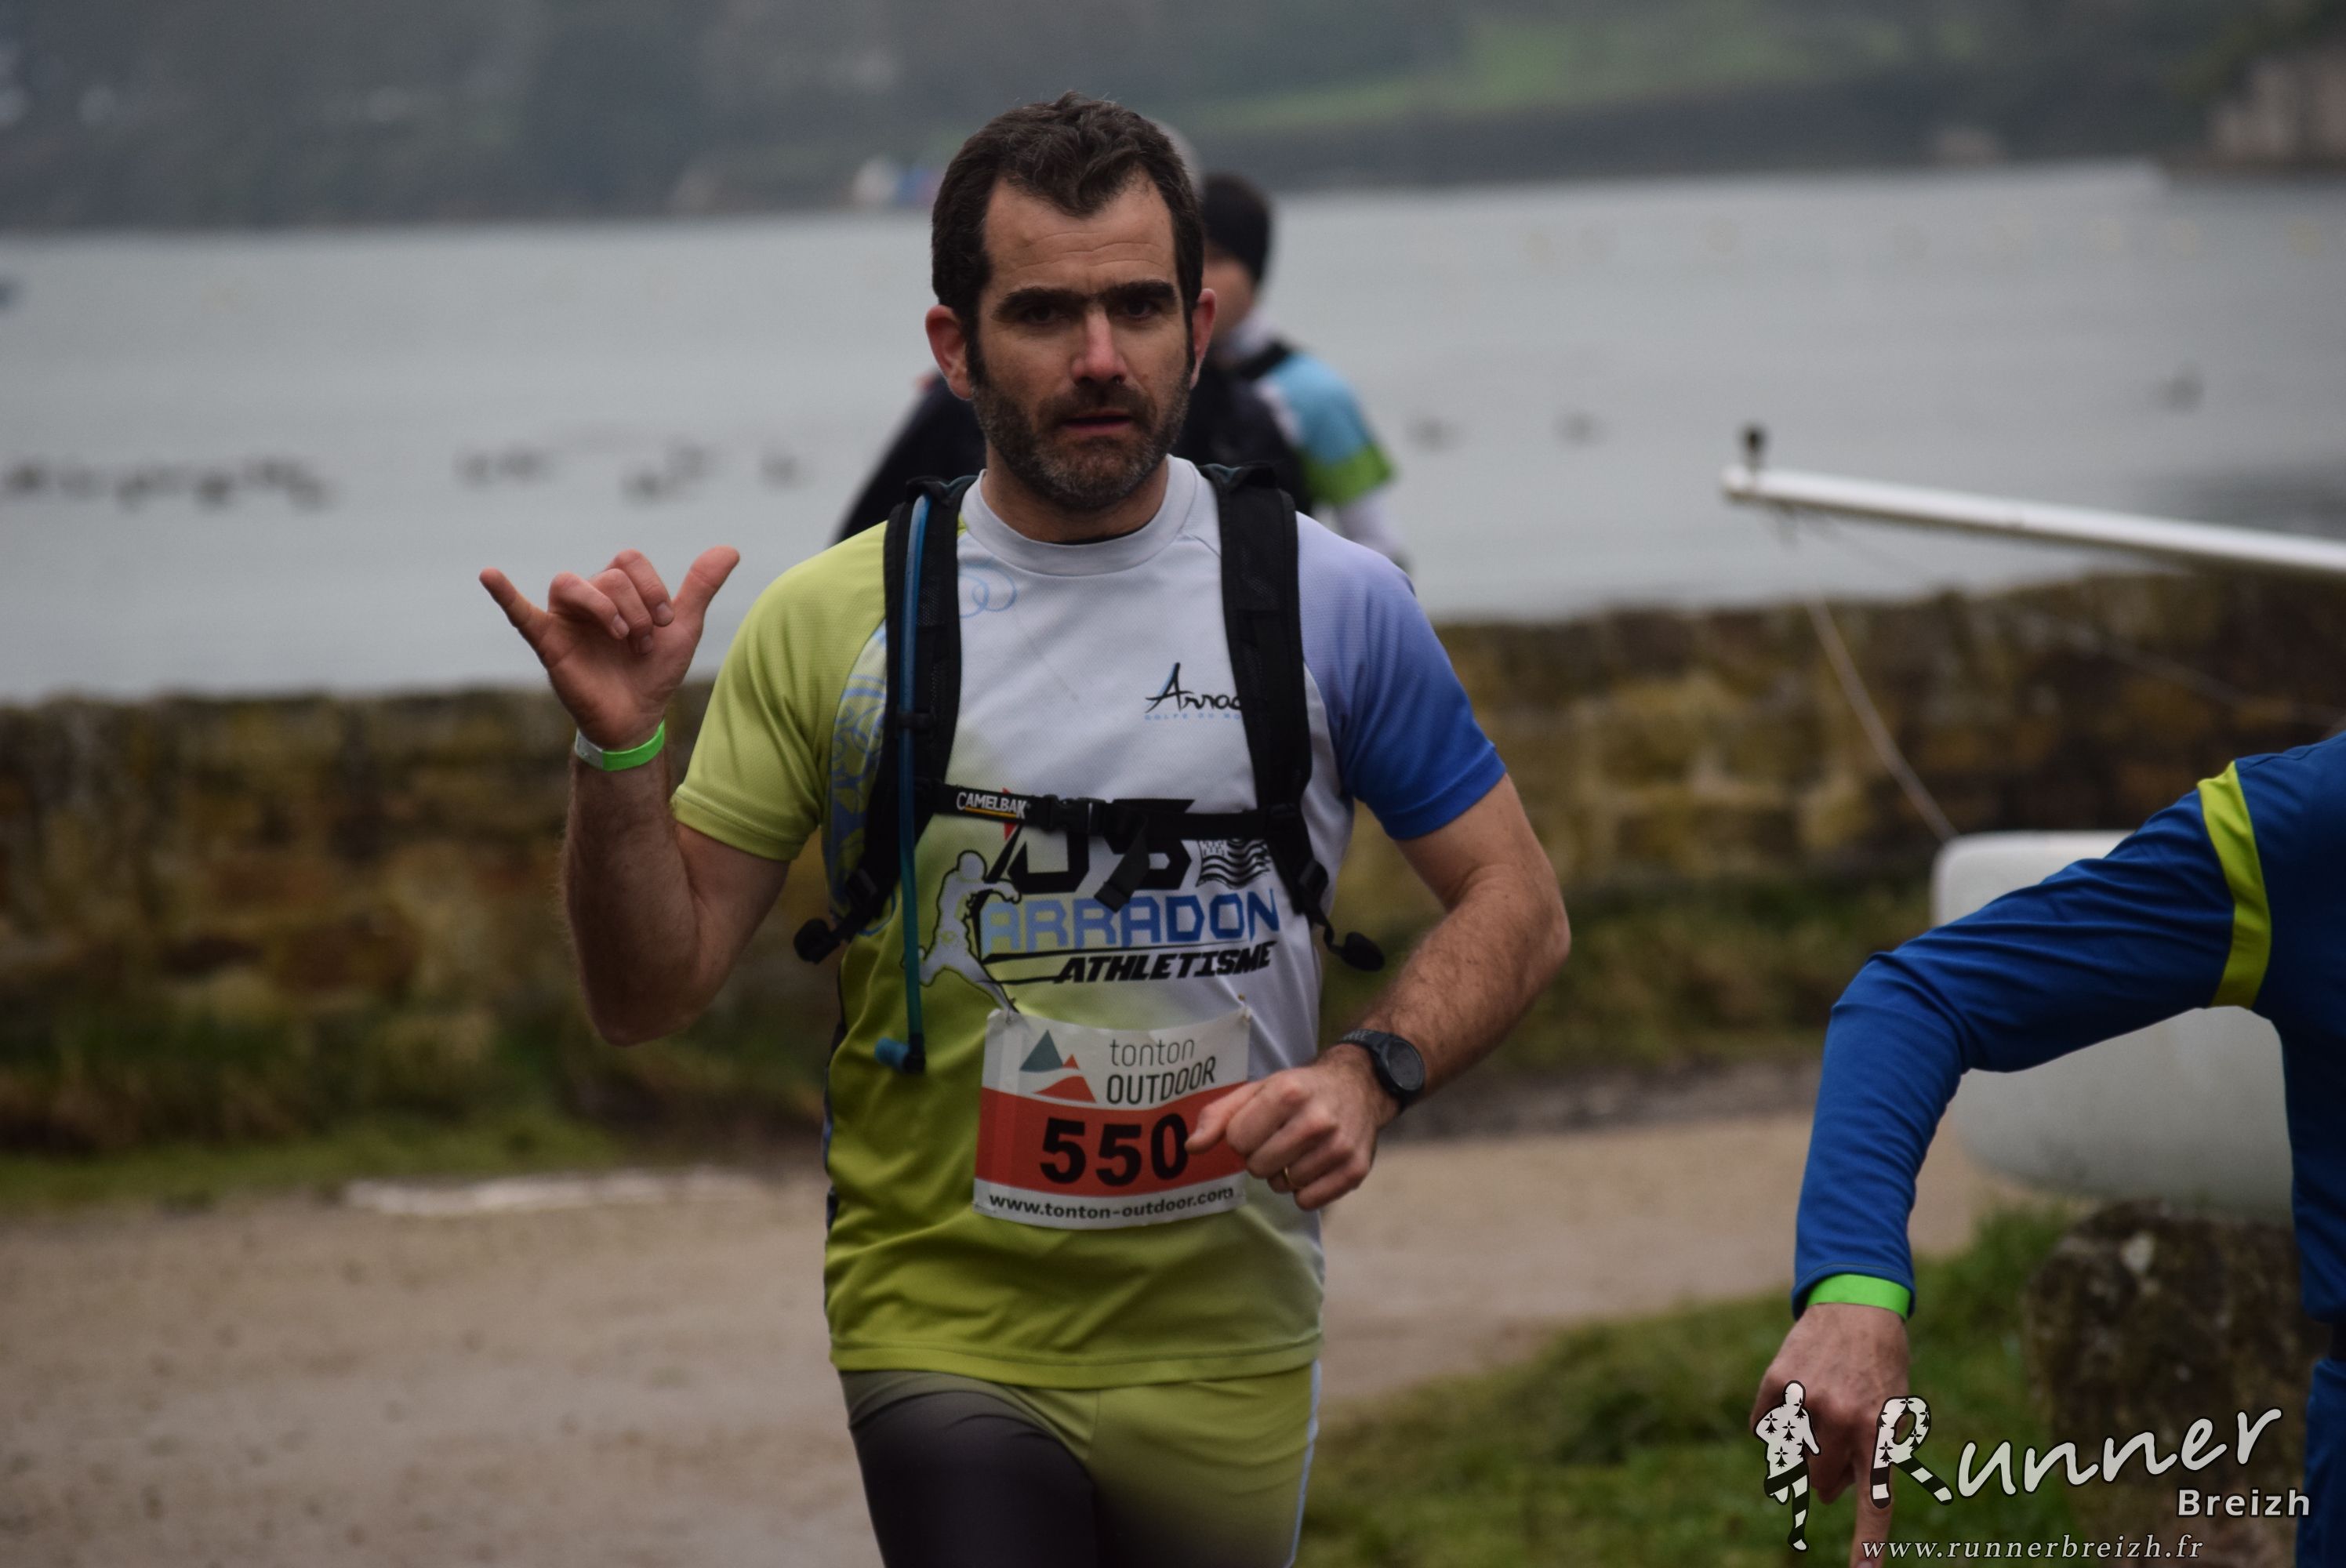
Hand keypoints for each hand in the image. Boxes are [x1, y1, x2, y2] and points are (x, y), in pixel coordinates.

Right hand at [480, 547, 738, 748]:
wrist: (637, 717)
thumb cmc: (654, 671)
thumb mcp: (683, 627)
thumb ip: (700, 586)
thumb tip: (729, 548)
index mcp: (616, 588)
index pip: (629, 561)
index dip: (653, 588)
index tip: (667, 622)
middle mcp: (587, 597)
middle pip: (609, 575)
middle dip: (637, 609)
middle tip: (643, 643)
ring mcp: (564, 617)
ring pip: (574, 583)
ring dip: (605, 608)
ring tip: (622, 638)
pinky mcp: (548, 642)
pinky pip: (520, 613)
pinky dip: (503, 594)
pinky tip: (489, 575)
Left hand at [1186, 1044, 1394, 1209]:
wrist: (1360, 1086)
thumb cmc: (1300, 1090)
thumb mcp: (1258, 1090)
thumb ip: (1219, 1116)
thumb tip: (1193, 1148)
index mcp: (1288, 1094)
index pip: (1237, 1140)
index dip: (1242, 1136)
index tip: (1259, 1125)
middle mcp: (1317, 1121)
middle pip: (1258, 1167)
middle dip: (1261, 1156)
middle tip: (1279, 1138)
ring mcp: (1339, 1147)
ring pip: (1283, 1186)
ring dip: (1284, 1173)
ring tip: (1298, 1150)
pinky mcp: (1355, 1170)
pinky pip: (1308, 1201)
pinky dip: (1304, 1190)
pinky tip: (1314, 1166)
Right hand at [1751, 1303, 1909, 1564]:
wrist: (1857, 1307)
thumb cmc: (1881, 1369)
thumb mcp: (1891, 1415)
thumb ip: (1867, 1457)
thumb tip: (1827, 1492)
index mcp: (1879, 1432)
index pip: (1874, 1503)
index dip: (1867, 1548)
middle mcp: (1842, 1419)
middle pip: (1820, 1482)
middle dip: (1827, 1473)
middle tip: (1840, 1440)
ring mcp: (1806, 1400)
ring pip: (1791, 1457)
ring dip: (1802, 1446)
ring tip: (1821, 1408)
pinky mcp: (1776, 1383)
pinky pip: (1763, 1427)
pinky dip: (1773, 1422)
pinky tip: (1793, 1397)